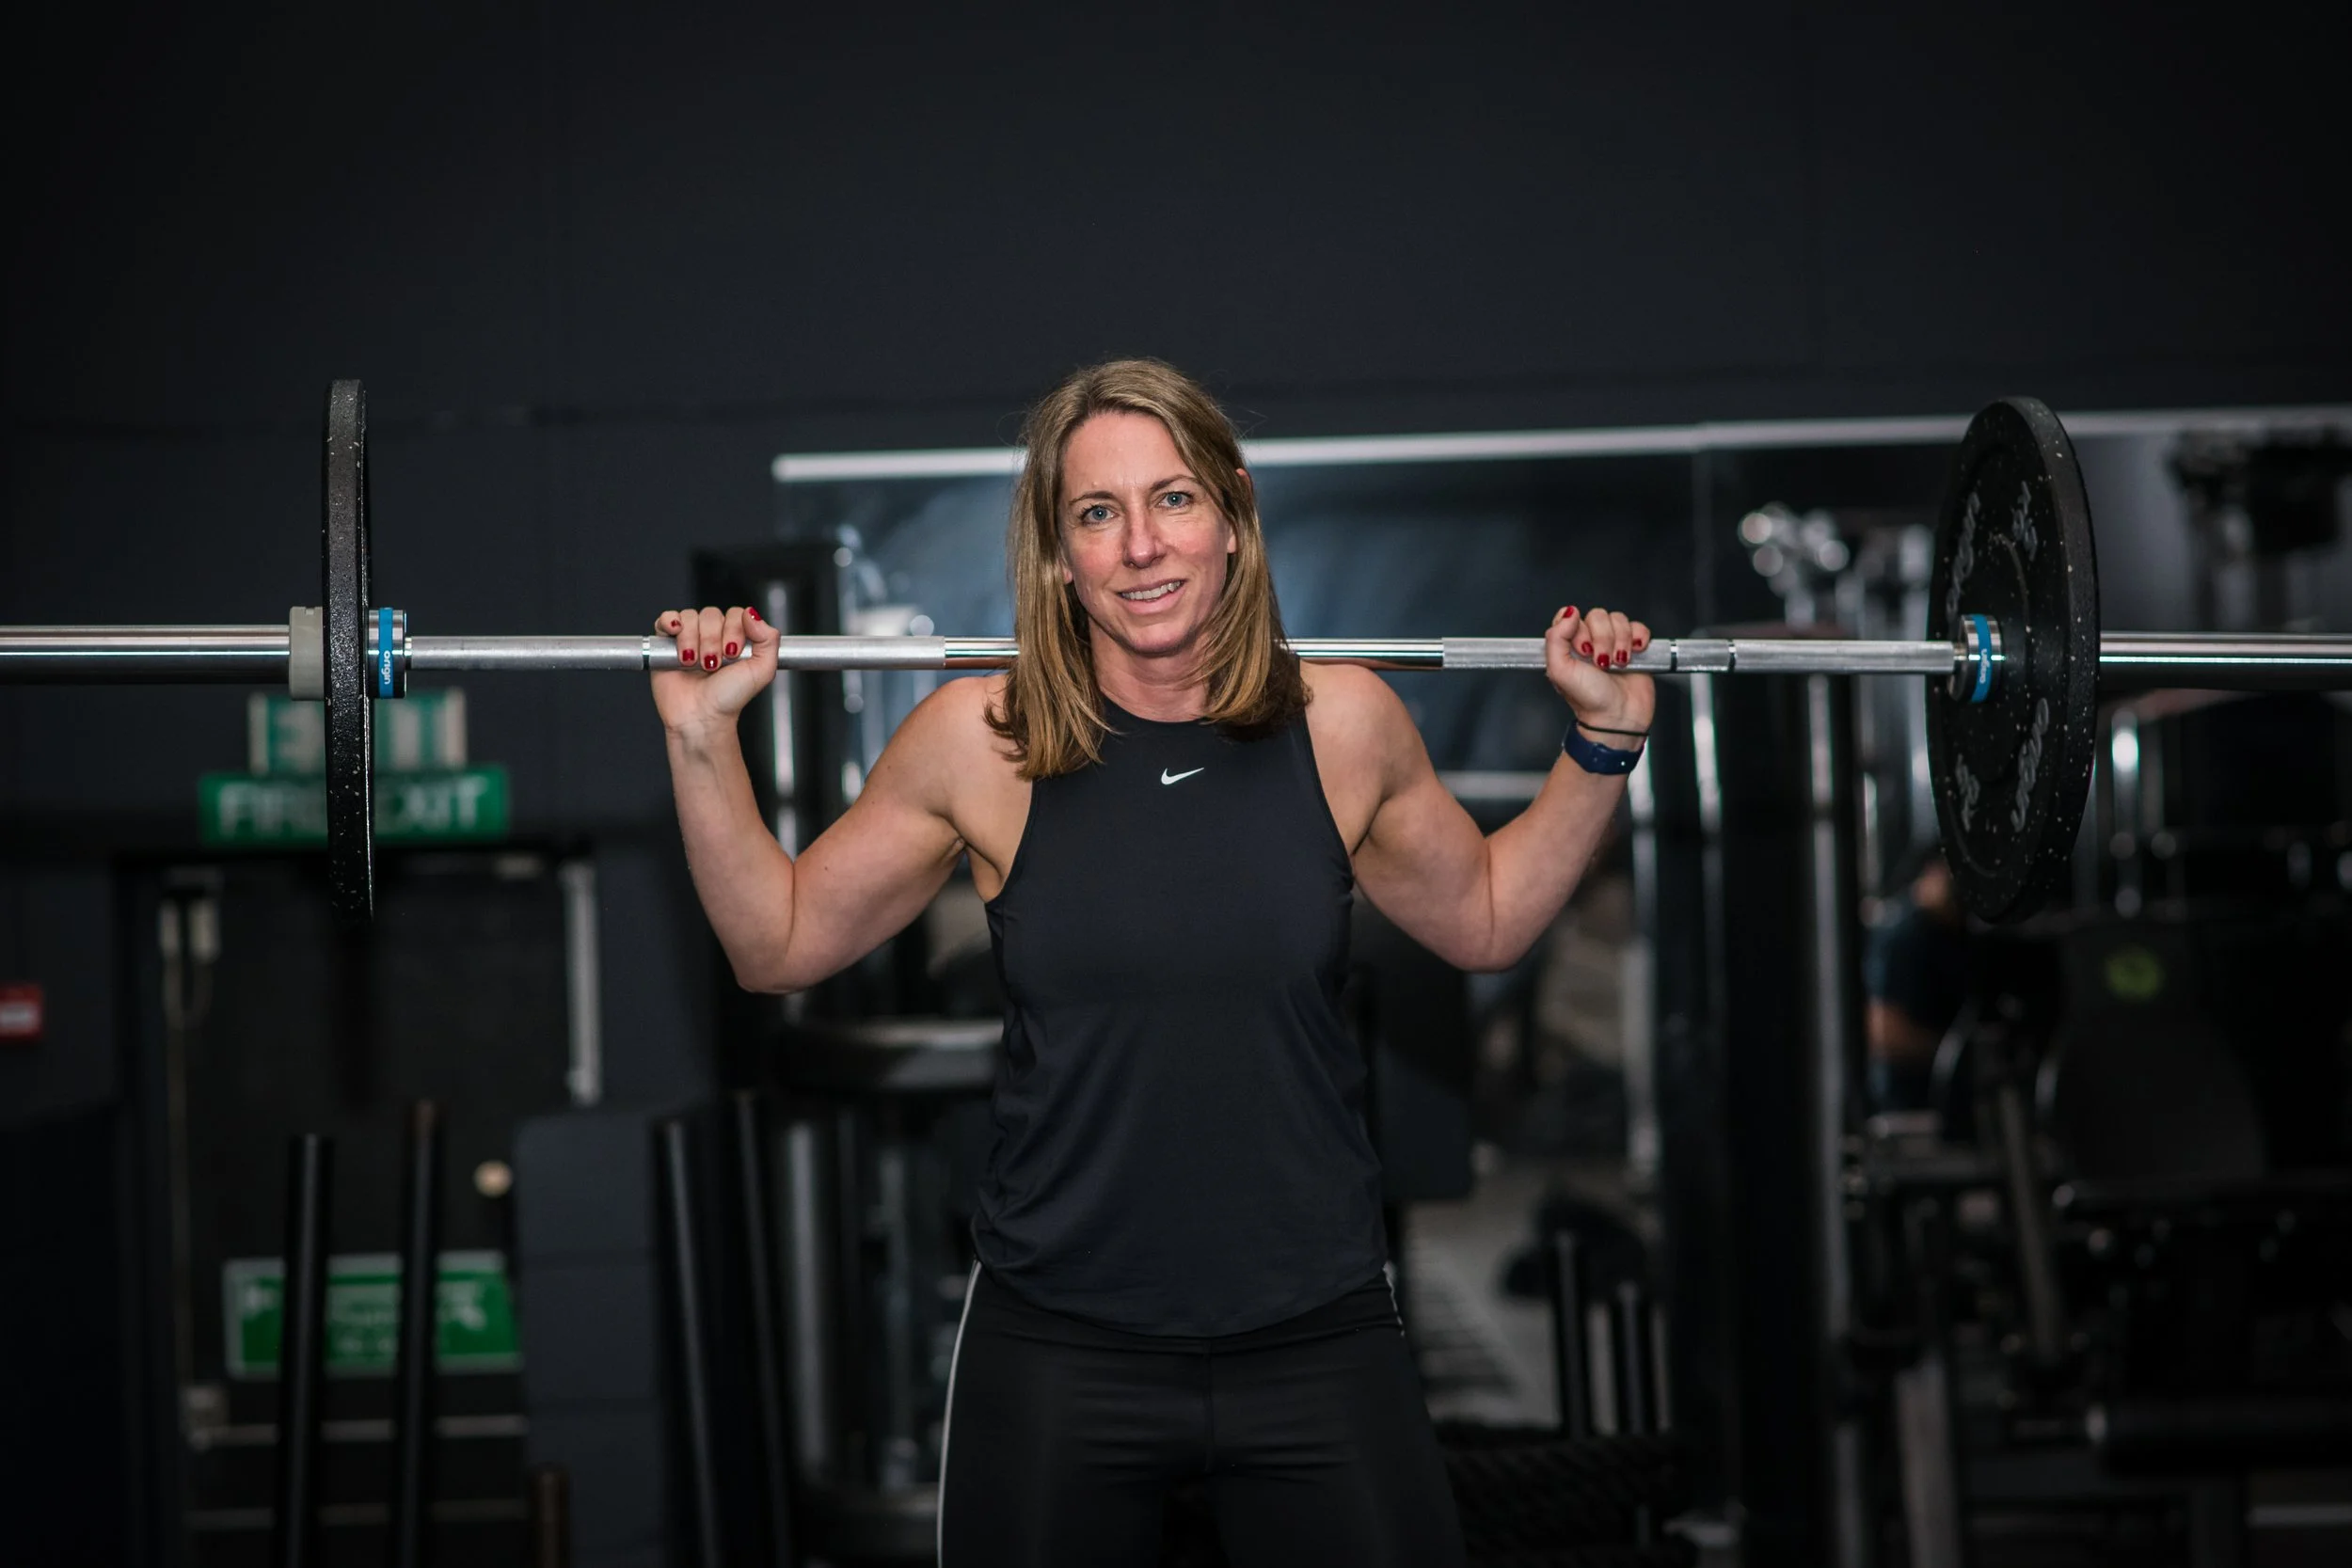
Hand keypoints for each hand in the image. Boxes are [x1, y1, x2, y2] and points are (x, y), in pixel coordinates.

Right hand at [649, 604, 779, 737]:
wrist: (701, 717)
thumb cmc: (729, 699)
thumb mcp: (761, 671)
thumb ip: (769, 640)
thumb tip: (753, 614)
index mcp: (736, 639)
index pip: (735, 614)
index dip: (733, 630)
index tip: (732, 653)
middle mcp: (713, 636)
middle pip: (711, 615)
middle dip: (712, 640)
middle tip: (713, 665)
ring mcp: (689, 639)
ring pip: (690, 617)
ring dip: (692, 639)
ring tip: (693, 663)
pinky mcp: (666, 644)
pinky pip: (665, 618)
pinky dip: (669, 620)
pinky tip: (675, 632)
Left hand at [1544, 605, 1655, 734]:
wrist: (1618, 718)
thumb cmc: (1588, 700)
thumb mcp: (1560, 671)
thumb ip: (1555, 639)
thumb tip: (1568, 614)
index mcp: (1568, 646)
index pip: (1571, 616)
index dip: (1579, 629)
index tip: (1582, 649)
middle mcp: (1590, 642)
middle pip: (1598, 616)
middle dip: (1603, 639)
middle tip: (1600, 662)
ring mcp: (1613, 643)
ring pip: (1619, 620)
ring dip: (1620, 642)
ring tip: (1616, 664)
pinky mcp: (1634, 647)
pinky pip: (1639, 627)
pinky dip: (1638, 638)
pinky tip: (1633, 654)